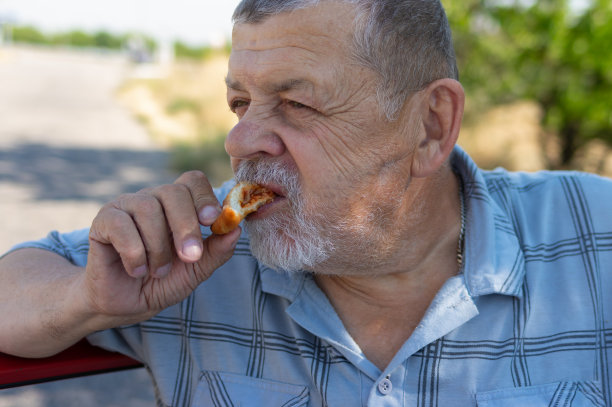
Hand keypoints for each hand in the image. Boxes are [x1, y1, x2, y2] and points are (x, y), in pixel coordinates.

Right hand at [84, 171, 239, 323]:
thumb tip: (236, 229)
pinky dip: (134, 253)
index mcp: (178, 205)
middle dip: (185, 226)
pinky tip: (136, 270)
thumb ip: (217, 251)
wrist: (127, 304)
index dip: (204, 196)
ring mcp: (126, 206)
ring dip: (158, 248)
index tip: (212, 221)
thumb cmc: (163, 281)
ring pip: (148, 209)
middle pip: (173, 191)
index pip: (193, 181)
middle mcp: (152, 199)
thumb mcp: (196, 270)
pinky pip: (121, 225)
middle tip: (190, 257)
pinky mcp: (103, 221)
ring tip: (158, 271)